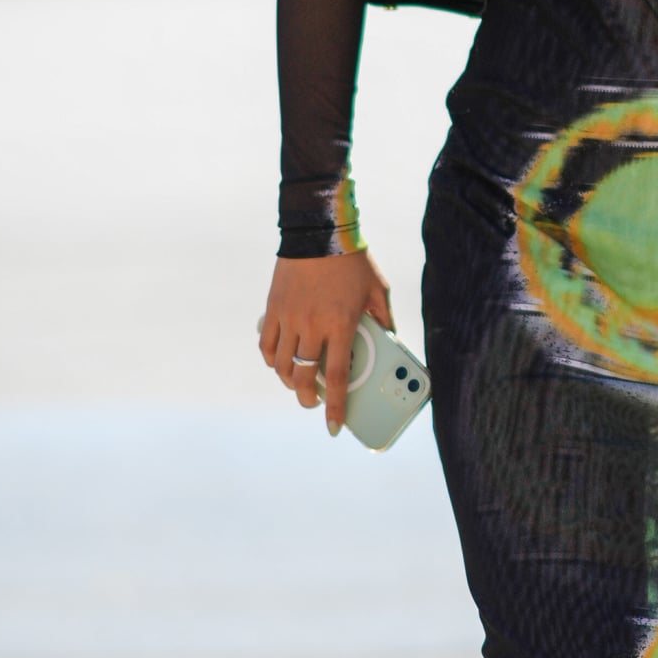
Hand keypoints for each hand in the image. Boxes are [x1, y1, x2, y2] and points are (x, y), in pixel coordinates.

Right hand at [259, 251, 394, 434]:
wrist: (319, 230)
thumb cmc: (353, 260)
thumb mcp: (378, 289)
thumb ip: (384, 319)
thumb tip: (391, 340)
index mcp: (341, 325)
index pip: (337, 378)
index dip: (335, 407)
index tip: (334, 427)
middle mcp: (312, 326)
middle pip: (304, 377)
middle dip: (307, 399)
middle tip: (312, 404)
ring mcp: (289, 318)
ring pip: (281, 365)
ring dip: (289, 382)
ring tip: (298, 384)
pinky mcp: (273, 308)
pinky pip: (266, 345)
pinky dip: (271, 360)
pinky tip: (280, 363)